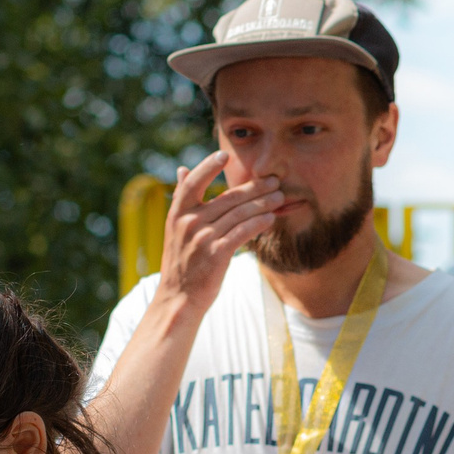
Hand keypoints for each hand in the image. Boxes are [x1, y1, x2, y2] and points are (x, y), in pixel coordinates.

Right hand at [159, 146, 282, 313]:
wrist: (178, 297)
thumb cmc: (181, 261)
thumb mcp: (174, 228)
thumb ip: (181, 198)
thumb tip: (181, 169)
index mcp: (177, 213)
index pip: (193, 182)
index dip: (208, 166)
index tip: (224, 156)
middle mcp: (189, 222)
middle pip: (228, 197)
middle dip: (255, 188)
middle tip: (274, 180)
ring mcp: (203, 238)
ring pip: (239, 214)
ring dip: (263, 203)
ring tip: (279, 197)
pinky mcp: (217, 255)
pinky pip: (243, 232)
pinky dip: (259, 224)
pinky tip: (270, 219)